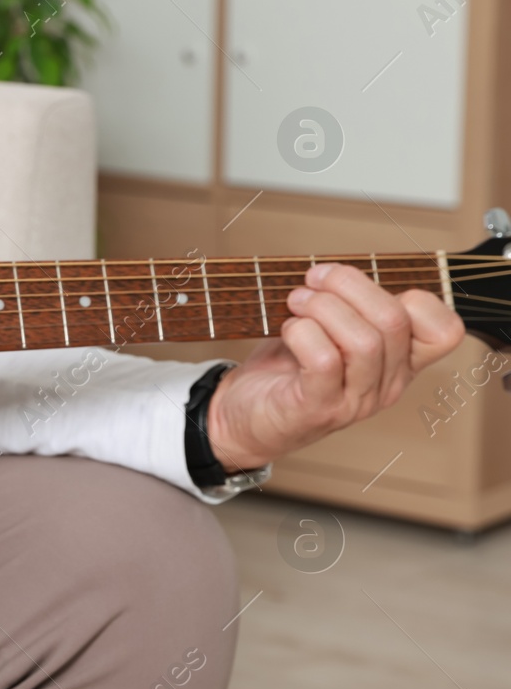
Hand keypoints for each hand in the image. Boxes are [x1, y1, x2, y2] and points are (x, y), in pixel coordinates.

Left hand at [207, 262, 464, 470]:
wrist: (243, 418)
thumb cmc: (286, 369)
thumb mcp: (327, 331)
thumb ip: (348, 307)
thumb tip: (337, 270)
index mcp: (399, 363)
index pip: (445, 331)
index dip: (415, 296)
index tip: (361, 287)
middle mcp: (387, 385)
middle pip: (394, 321)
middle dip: (348, 284)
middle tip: (312, 281)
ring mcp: (356, 402)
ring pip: (364, 341)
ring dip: (322, 307)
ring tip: (295, 302)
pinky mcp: (319, 409)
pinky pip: (324, 361)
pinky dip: (303, 333)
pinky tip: (288, 329)